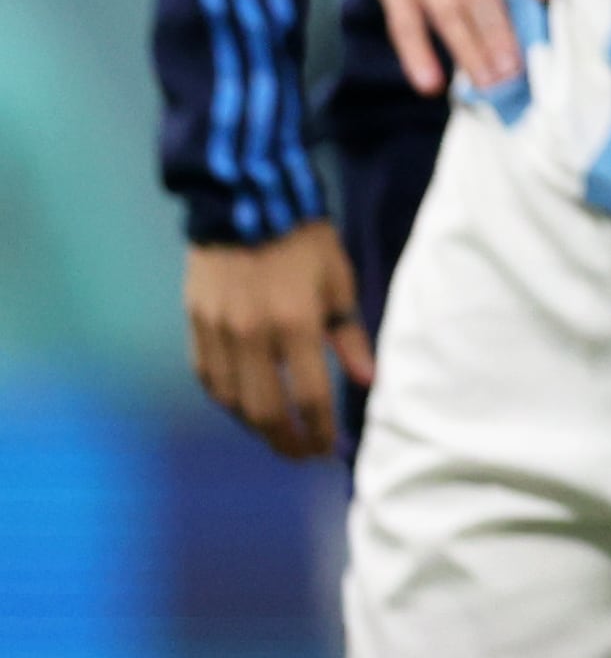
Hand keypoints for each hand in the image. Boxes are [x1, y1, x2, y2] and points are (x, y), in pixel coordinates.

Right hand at [186, 224, 372, 459]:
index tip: (331, 447)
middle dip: (286, 440)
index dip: (320, 429)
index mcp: (294, 324)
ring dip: (255, 426)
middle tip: (304, 454)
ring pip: (231, 400)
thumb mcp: (340, 282)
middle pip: (264, 410)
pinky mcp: (194, 325)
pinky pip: (207, 378)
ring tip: (279, 435)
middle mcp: (251, 336)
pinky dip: (227, 400)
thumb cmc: (304, 242)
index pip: (308, 396)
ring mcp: (217, 332)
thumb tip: (368, 381)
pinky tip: (245, 408)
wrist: (246, 203)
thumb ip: (349, 336)